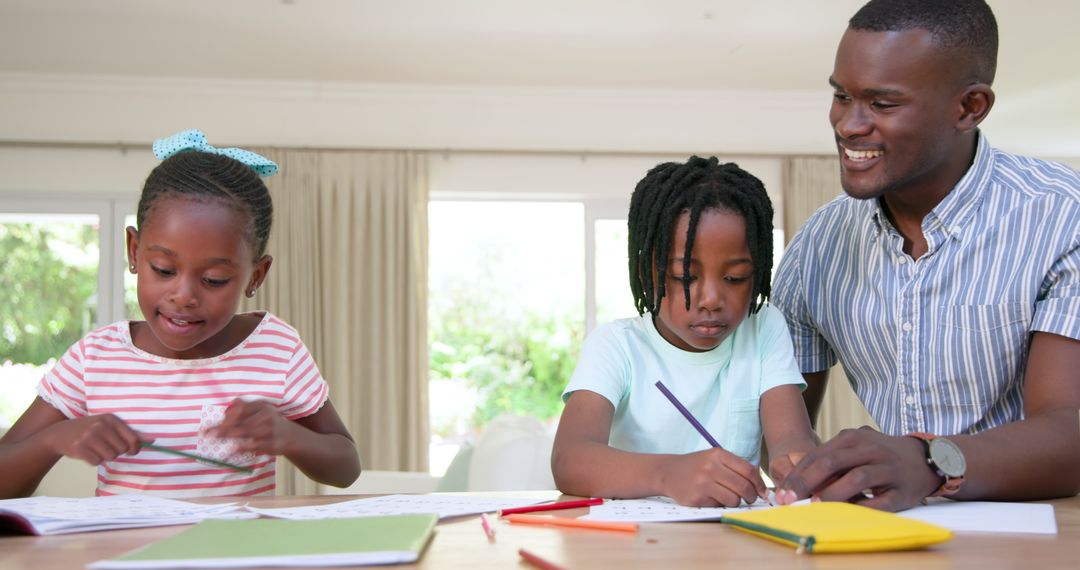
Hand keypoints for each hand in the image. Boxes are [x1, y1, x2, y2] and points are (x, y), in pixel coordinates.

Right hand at [45, 414, 148, 465]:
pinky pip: (97, 462)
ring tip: (96, 449)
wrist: (59, 434)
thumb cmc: (90, 430)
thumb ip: (130, 433)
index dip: (134, 448)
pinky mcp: (80, 447)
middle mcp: (100, 426)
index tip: (131, 451)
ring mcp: (89, 436)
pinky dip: (94, 461)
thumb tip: (153, 440)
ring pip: (110, 457)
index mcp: (111, 419)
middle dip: (116, 452)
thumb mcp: (109, 426)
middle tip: (106, 447)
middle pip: (121, 450)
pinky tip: (87, 453)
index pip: (132, 438)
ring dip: (105, 457)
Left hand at [206, 399, 294, 455]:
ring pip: (246, 432)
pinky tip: (231, 450)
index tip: (217, 421)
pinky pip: (253, 445)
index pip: (242, 407)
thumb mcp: (259, 412)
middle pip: (241, 420)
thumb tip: (225, 413)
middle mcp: (266, 416)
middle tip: (208, 433)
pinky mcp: (271, 443)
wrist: (290, 436)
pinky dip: (241, 448)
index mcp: (261, 406)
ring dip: (229, 435)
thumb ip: (243, 411)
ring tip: (215, 438)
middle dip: (223, 427)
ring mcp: (269, 429)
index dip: (229, 414)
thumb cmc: (268, 423)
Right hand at [659, 448, 767, 507]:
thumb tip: (761, 488)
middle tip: (749, 499)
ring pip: (733, 499)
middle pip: (743, 486)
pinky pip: (719, 506)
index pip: (748, 470)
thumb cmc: (697, 466)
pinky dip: (720, 505)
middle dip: (751, 496)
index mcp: (718, 454)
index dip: (759, 484)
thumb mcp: (714, 458)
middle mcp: (710, 467)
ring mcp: (702, 483)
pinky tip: (712, 498)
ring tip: (728, 498)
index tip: (762, 492)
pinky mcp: (696, 498)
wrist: (668, 472)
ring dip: (735, 502)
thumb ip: (735, 468)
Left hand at [776, 427, 939, 510]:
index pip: (818, 455)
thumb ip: (832, 459)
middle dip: (807, 482)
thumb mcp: (856, 447)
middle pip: (832, 463)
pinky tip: (846, 515)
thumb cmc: (880, 454)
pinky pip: (880, 501)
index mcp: (853, 438)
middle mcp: (869, 449)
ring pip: (856, 478)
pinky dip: (862, 508)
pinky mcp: (902, 490)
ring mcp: (887, 468)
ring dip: (833, 493)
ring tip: (815, 505)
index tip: (783, 491)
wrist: (926, 458)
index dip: (798, 474)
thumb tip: (798, 482)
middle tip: (791, 500)